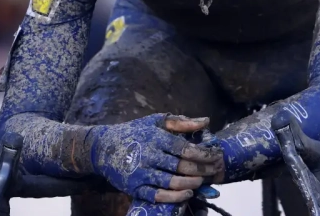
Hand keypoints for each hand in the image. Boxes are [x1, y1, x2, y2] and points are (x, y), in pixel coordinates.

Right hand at [89, 114, 222, 203]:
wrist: (103, 148)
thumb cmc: (135, 132)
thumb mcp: (156, 121)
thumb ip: (181, 122)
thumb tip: (206, 121)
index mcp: (156, 138)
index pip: (186, 148)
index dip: (204, 154)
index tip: (216, 155)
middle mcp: (149, 155)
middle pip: (182, 167)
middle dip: (203, 170)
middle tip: (214, 171)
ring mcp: (142, 173)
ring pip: (173, 183)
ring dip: (192, 184)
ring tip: (201, 181)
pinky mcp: (135, 188)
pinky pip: (159, 196)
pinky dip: (176, 197)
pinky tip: (188, 194)